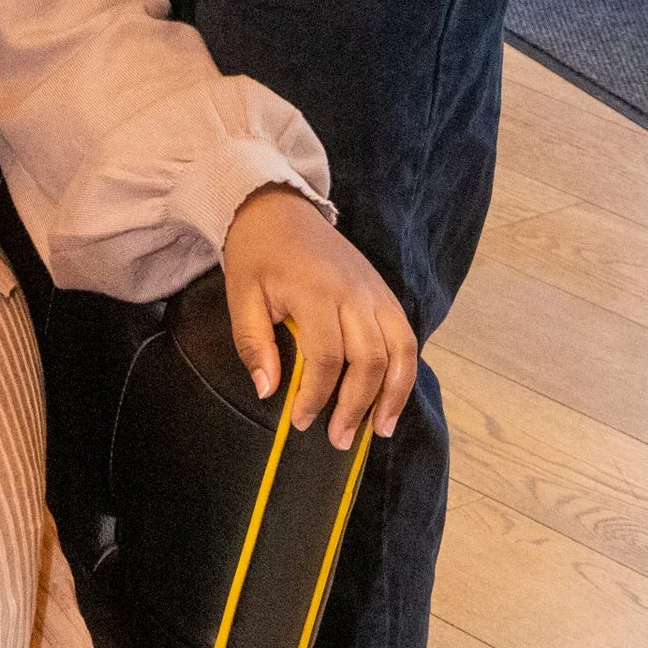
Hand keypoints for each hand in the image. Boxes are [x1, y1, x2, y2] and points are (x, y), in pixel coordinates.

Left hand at [221, 185, 419, 447]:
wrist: (279, 209)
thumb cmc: (257, 256)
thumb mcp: (241, 297)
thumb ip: (255, 345)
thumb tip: (268, 392)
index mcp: (316, 292)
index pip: (326, 357)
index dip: (316, 395)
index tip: (300, 421)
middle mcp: (355, 293)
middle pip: (370, 359)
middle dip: (356, 406)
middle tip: (337, 439)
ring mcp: (375, 291)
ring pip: (399, 351)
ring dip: (393, 395)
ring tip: (378, 430)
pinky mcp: (385, 292)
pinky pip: (406, 337)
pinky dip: (405, 372)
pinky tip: (392, 399)